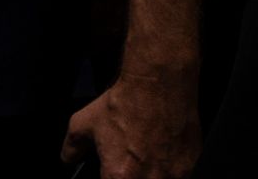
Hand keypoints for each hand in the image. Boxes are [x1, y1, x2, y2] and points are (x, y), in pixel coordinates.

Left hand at [65, 64, 196, 178]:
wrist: (158, 87)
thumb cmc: (124, 105)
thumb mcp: (83, 123)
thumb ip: (71, 149)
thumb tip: (68, 161)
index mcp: (119, 176)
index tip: (109, 175)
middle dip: (128, 177)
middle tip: (127, 166)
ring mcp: (173, 177)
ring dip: (150, 176)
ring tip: (144, 160)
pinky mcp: (190, 169)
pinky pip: (178, 178)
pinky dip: (167, 173)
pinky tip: (159, 158)